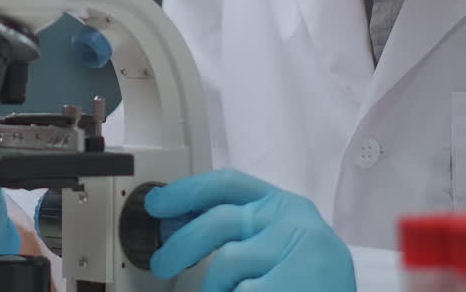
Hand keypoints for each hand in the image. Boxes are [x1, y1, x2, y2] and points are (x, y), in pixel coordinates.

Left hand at [147, 169, 355, 291]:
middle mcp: (295, 223)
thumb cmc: (307, 282)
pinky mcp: (292, 284)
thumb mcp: (278, 244)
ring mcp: (297, 254)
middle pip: (218, 222)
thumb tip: (177, 225)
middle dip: (180, 244)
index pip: (229, 184)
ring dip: (214, 287)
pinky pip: (241, 290)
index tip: (157, 203)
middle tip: (161, 264)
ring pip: (226, 263)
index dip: (187, 190)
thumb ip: (240, 229)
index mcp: (287, 207)